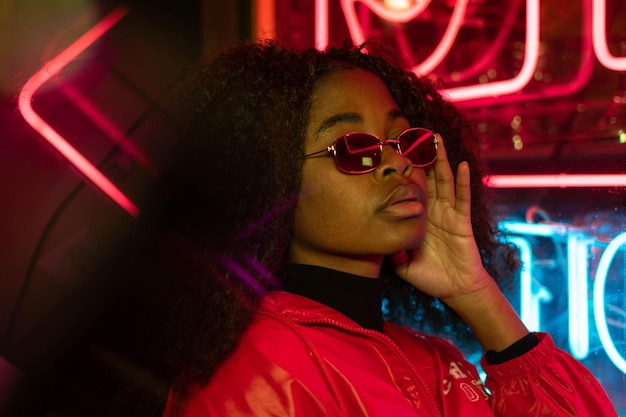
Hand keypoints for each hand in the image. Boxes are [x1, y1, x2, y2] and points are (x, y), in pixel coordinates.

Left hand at [391, 134, 491, 302]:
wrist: (456, 289)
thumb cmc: (430, 276)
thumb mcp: (402, 265)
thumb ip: (390, 253)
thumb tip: (376, 244)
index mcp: (418, 218)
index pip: (407, 191)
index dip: (400, 174)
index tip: (388, 155)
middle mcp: (432, 211)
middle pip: (425, 178)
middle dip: (419, 157)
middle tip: (410, 133)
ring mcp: (448, 213)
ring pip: (443, 180)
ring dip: (441, 159)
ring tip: (436, 137)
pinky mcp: (461, 220)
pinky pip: (462, 197)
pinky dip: (462, 181)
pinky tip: (462, 164)